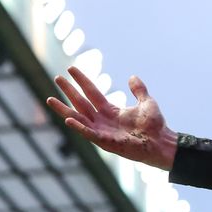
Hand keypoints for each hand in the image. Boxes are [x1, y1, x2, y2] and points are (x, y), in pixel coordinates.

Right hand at [46, 66, 177, 169]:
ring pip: (78, 118)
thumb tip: (132, 76)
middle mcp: (102, 120)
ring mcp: (102, 131)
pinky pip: (88, 133)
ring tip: (49, 98)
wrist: (162, 143)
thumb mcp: (147, 103)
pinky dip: (78, 127)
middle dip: (69, 90)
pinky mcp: (105, 142)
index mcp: (110, 110)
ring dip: (64, 109)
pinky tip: (68, 119)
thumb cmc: (155, 126)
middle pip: (81, 102)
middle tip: (57, 78)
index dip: (82, 80)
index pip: (92, 92)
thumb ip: (139, 90)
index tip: (70, 68)